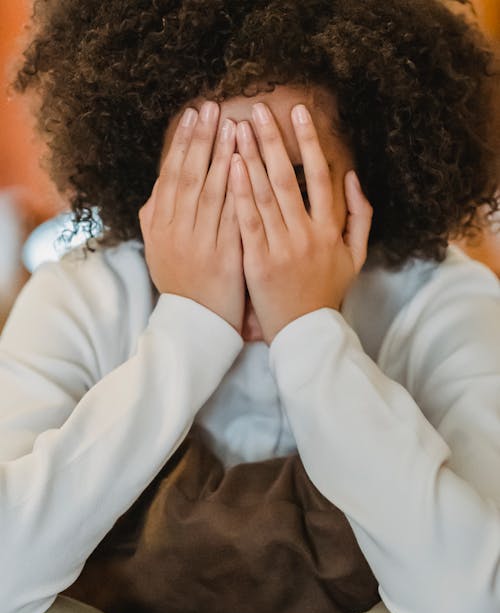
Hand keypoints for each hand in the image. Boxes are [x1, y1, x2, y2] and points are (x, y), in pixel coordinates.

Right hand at [139, 101, 244, 333]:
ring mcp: (200, 244)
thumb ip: (156, 219)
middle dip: (201, 140)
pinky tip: (247, 166)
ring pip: (210, 192)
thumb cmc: (182, 286)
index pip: (171, 176)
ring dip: (221, 156)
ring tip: (233, 125)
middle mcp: (176, 232)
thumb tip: (156, 190)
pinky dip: (238, 189)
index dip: (182, 143)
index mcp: (160, 227)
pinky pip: (231, 217)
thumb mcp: (158, 252)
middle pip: (189, 177)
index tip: (194, 115)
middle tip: (212, 107)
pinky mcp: (224, 257)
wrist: (196, 325)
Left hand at [229, 102, 372, 343]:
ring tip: (237, 128)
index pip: (321, 177)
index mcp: (331, 230)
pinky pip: (247, 221)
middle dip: (272, 141)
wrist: (305, 331)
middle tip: (257, 109)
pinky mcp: (257, 262)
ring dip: (251, 158)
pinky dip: (239, 193)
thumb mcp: (355, 256)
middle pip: (288, 179)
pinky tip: (231, 167)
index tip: (298, 113)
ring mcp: (281, 247)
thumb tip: (352, 177)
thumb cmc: (328, 292)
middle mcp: (307, 234)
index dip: (309, 143)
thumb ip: (360, 215)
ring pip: (265, 195)